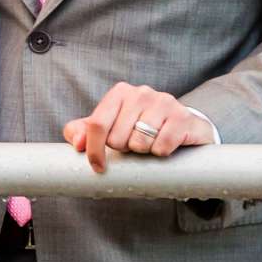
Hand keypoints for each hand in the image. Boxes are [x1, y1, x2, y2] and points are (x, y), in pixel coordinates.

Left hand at [63, 84, 214, 172]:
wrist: (183, 128)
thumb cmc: (140, 129)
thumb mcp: (110, 128)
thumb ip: (83, 131)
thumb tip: (78, 144)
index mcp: (120, 93)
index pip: (96, 124)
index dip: (93, 150)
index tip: (98, 168)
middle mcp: (141, 92)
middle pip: (117, 138)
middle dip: (124, 149)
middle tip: (135, 145)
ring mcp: (164, 102)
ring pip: (139, 143)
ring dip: (143, 152)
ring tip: (150, 144)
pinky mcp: (182, 117)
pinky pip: (161, 147)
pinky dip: (161, 153)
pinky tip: (166, 145)